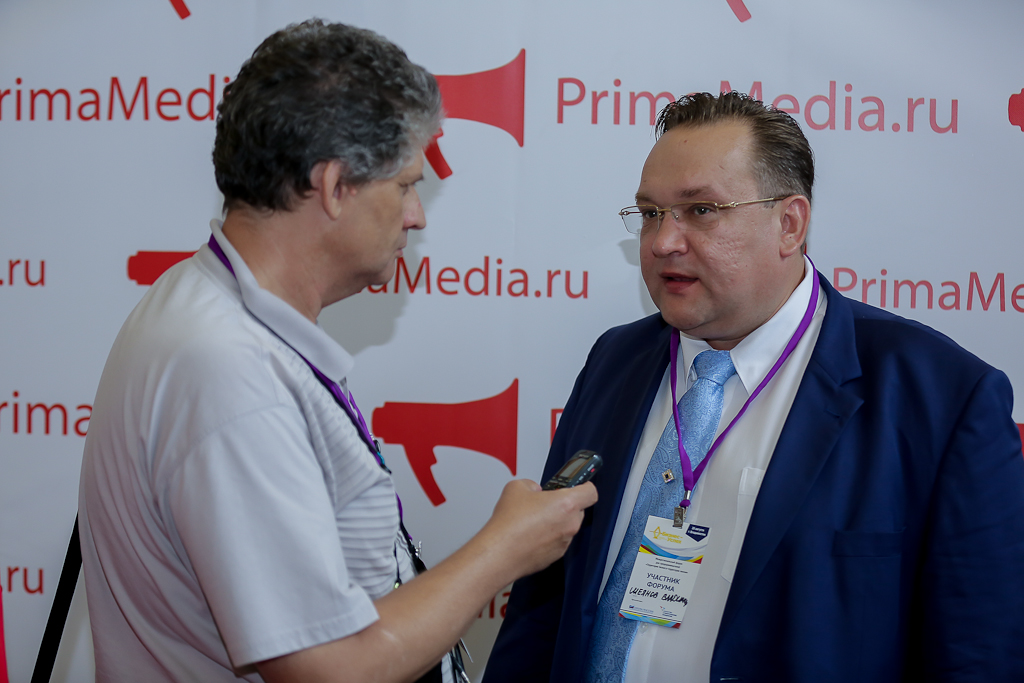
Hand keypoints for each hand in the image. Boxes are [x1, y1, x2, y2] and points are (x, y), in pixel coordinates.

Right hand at [481, 479, 597, 580]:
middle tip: (545, 503)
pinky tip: (529, 535)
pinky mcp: (555, 556)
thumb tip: (534, 490)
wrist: (500, 553)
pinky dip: (547, 537)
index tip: (578, 485)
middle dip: (564, 505)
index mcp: (566, 504)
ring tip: (532, 521)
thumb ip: (531, 485)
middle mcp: (570, 524)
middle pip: (578, 510)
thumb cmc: (510, 525)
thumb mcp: (516, 487)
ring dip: (555, 522)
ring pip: (566, 527)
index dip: (584, 486)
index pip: (590, 492)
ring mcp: (564, 542)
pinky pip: (557, 541)